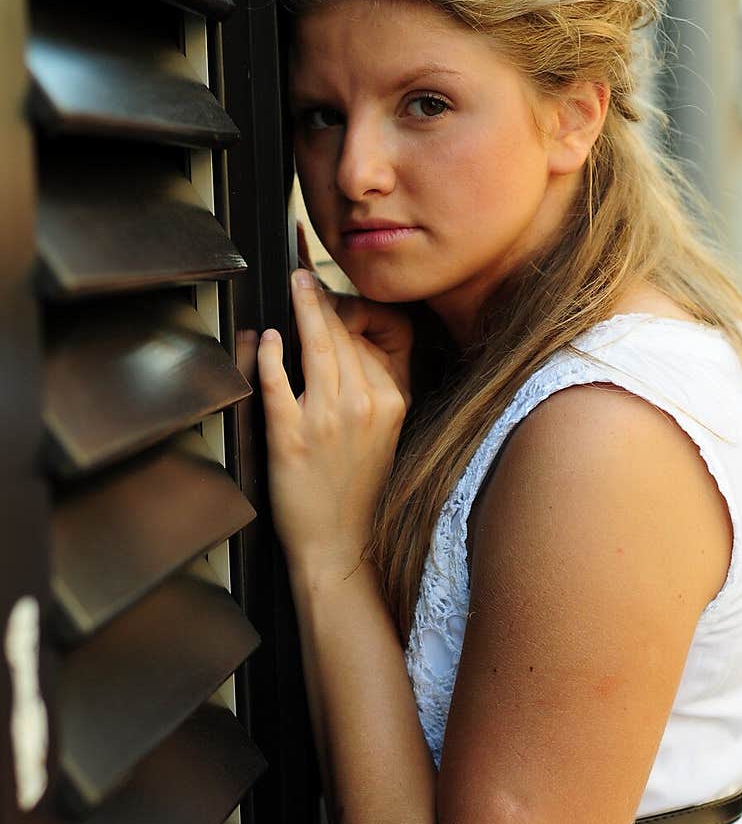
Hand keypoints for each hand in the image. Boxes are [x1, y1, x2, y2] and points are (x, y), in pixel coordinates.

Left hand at [257, 269, 407, 577]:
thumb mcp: (389, 434)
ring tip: (293, 285)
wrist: (342, 548)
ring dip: (302, 310)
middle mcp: (366, 405)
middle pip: (341, 335)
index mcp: (394, 401)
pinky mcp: (293, 438)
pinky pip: (280, 382)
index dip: (346, 310)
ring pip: (316, 348)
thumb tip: (351, 343)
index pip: (369, 339)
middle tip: (303, 276)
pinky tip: (266, 338)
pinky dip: (271, 354)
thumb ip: (378, 388)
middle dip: (321, 301)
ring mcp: (328, 420)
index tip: (331, 293)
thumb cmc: (360, 492)